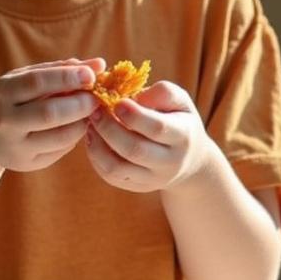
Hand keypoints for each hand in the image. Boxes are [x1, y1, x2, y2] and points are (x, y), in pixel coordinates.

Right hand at [0, 57, 105, 172]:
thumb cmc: (10, 99)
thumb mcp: (25, 79)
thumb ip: (60, 70)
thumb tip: (99, 64)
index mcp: (3, 93)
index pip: (37, 83)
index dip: (67, 77)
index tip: (91, 74)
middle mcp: (5, 121)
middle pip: (49, 113)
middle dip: (79, 104)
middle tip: (97, 97)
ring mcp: (14, 146)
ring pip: (59, 137)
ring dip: (82, 123)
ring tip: (90, 112)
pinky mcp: (25, 164)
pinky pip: (59, 150)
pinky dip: (73, 137)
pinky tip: (76, 126)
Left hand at [84, 80, 213, 193]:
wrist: (190, 159)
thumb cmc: (178, 120)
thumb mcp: (180, 100)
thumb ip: (162, 93)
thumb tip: (133, 98)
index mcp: (183, 136)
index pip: (157, 128)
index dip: (133, 115)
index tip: (117, 101)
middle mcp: (170, 162)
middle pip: (134, 150)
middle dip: (109, 128)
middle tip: (95, 111)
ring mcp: (153, 179)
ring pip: (117, 168)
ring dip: (97, 145)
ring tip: (91, 125)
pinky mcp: (137, 186)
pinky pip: (111, 176)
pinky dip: (96, 157)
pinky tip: (94, 139)